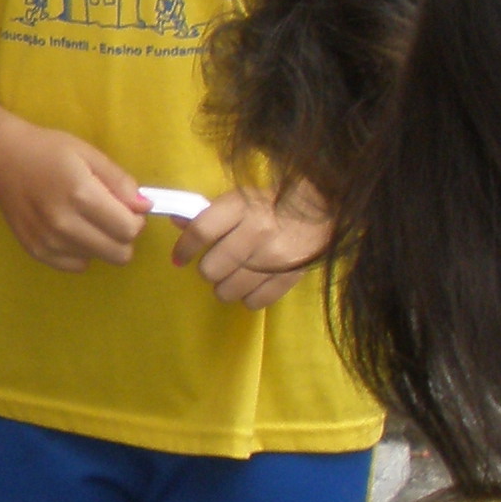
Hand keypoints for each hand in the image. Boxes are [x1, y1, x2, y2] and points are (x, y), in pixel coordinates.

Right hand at [0, 122, 146, 270]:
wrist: (1, 159)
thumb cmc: (48, 150)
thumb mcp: (89, 155)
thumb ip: (120, 182)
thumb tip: (145, 207)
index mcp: (81, 195)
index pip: (129, 229)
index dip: (136, 220)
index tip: (126, 208)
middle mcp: (64, 223)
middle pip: (119, 253)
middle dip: (122, 236)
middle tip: (109, 216)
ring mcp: (48, 241)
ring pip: (98, 259)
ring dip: (100, 243)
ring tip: (84, 219)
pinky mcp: (36, 251)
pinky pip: (76, 265)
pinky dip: (80, 251)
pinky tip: (69, 230)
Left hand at [170, 184, 329, 309]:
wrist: (324, 208)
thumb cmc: (273, 203)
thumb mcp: (240, 199)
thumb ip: (210, 213)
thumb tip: (176, 222)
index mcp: (241, 207)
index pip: (200, 231)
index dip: (184, 249)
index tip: (179, 258)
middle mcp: (257, 232)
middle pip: (211, 268)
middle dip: (207, 270)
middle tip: (214, 266)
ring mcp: (275, 257)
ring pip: (228, 290)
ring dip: (224, 287)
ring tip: (233, 277)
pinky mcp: (291, 277)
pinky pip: (254, 301)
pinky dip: (247, 298)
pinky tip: (250, 286)